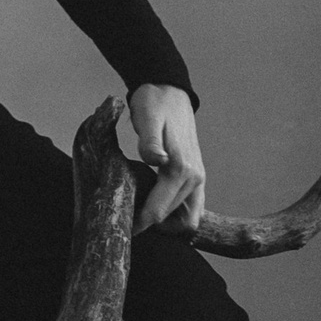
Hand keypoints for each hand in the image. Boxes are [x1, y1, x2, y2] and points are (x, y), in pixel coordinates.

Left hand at [127, 83, 207, 237]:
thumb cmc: (154, 104)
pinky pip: (191, 209)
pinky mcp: (196, 177)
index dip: (140, 223)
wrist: (170, 92)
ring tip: (139, 217)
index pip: (159, 210)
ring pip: (186, 219)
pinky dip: (176, 216)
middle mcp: (194, 177)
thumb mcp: (147, 118)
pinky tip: (154, 208)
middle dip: (149, 225)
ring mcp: (198, 178)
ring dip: (166, 224)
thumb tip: (155, 160)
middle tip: (125, 221)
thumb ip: (150, 142)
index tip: (122, 228)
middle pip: (171, 219)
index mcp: (181, 168)